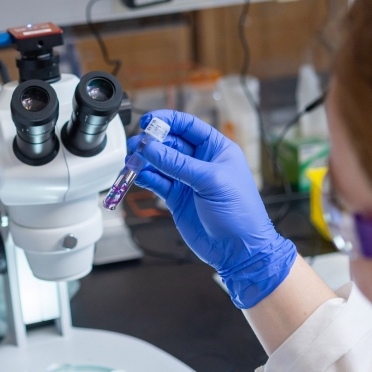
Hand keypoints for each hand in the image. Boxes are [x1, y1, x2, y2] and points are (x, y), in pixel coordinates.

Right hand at [127, 110, 296, 308]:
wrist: (239, 251)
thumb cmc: (240, 213)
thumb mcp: (210, 182)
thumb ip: (178, 164)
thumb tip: (151, 148)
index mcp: (217, 150)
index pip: (189, 126)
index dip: (168, 120)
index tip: (148, 121)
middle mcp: (201, 162)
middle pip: (170, 143)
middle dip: (152, 143)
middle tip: (136, 146)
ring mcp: (188, 180)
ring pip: (160, 162)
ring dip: (145, 160)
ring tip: (132, 161)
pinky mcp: (177, 198)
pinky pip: (157, 182)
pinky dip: (146, 178)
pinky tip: (139, 176)